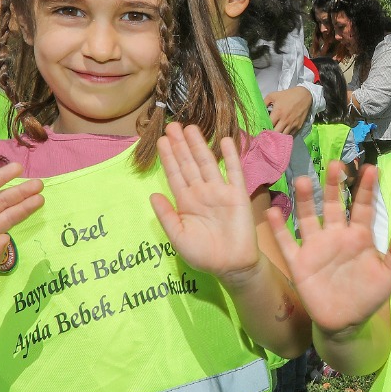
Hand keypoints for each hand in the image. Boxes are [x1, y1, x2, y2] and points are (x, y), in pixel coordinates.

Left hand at [151, 123, 260, 282]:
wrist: (232, 265)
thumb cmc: (203, 254)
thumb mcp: (178, 237)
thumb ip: (166, 216)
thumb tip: (152, 195)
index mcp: (186, 202)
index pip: (175, 174)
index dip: (168, 157)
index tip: (161, 140)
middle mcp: (202, 192)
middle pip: (189, 164)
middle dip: (180, 145)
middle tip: (172, 125)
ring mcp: (220, 192)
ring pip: (207, 163)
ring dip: (199, 145)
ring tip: (191, 127)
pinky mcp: (238, 194)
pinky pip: (234, 172)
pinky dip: (230, 156)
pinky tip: (225, 141)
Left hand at [265, 86, 312, 133]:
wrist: (304, 95)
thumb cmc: (287, 95)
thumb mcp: (273, 95)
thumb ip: (264, 102)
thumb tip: (258, 110)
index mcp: (277, 112)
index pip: (268, 125)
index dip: (264, 128)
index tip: (261, 130)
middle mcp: (285, 120)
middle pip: (275, 133)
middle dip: (270, 135)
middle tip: (267, 135)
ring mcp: (292, 124)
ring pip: (283, 136)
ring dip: (278, 137)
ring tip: (274, 136)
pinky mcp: (298, 126)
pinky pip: (290, 135)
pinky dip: (285, 136)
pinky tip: (282, 134)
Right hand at [267, 162, 390, 333]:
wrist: (345, 322)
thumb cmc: (368, 296)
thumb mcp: (388, 277)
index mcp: (359, 236)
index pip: (362, 207)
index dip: (367, 189)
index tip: (372, 169)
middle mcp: (336, 236)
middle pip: (333, 205)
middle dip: (334, 185)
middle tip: (335, 164)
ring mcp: (315, 247)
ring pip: (308, 218)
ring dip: (305, 200)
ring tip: (303, 180)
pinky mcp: (299, 262)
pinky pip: (287, 243)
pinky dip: (279, 229)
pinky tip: (274, 212)